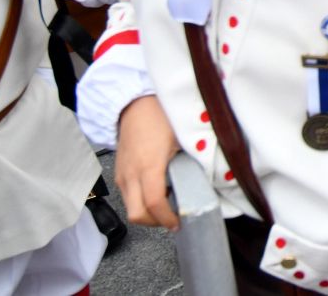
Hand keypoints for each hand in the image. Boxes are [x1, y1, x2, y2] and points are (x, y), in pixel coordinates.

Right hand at [115, 95, 181, 229]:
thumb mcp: (181, 138)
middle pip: (136, 214)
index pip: (154, 203)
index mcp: (148, 166)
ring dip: (148, 213)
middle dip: (155, 222)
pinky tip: (157, 193)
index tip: (179, 223)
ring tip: (167, 207)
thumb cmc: (159, 117)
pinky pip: (128, 197)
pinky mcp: (119, 173)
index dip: (167, 218)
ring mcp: (122, 175)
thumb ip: (193, 159)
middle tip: (173, 219)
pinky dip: (141, 202)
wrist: (133, 104)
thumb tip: (208, 178)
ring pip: (130, 208)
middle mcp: (131, 174)